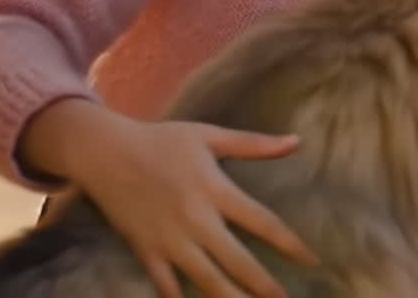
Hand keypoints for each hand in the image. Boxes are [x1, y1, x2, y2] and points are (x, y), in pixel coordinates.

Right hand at [70, 115, 317, 297]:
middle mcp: (195, 218)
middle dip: (263, 286)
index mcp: (215, 189)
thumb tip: (297, 142)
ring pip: (206, 280)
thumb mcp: (209, 135)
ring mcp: (169, 239)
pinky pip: (166, 285)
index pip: (262, 221)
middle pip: (237, 261)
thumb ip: (254, 143)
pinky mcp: (146, 250)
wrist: (105, 152)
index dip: (290, 243)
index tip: (312, 261)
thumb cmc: (162, 140)